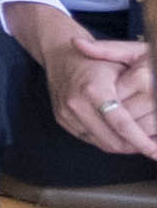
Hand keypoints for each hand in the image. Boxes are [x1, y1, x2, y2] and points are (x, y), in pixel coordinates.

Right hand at [23, 11, 156, 160]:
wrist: (60, 55)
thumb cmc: (96, 59)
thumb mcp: (122, 60)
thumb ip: (140, 77)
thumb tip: (150, 93)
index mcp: (93, 89)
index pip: (122, 125)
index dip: (141, 141)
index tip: (155, 152)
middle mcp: (76, 104)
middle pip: (113, 141)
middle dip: (134, 146)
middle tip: (150, 145)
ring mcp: (66, 113)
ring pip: (102, 144)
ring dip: (122, 145)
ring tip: (136, 139)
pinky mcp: (62, 119)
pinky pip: (89, 139)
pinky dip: (106, 139)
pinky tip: (117, 132)